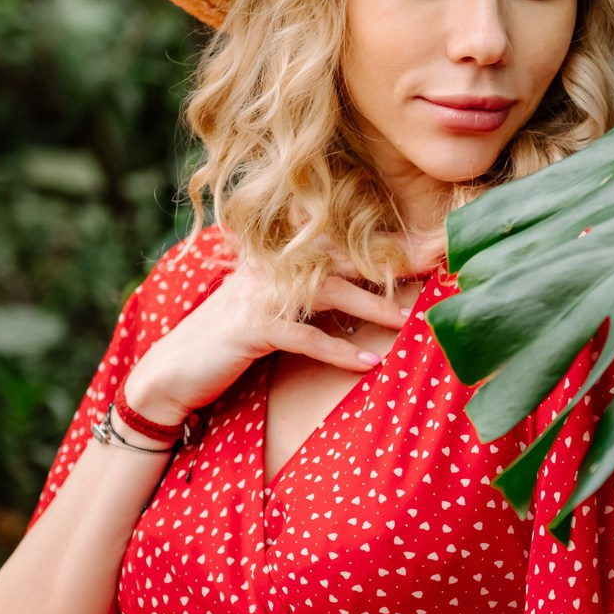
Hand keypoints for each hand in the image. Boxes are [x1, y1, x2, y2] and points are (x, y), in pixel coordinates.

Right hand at [121, 248, 417, 427]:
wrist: (174, 370)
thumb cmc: (233, 341)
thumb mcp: (277, 310)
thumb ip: (316, 295)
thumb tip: (374, 300)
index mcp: (282, 254)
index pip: (346, 243)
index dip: (392, 243)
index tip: (437, 244)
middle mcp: (273, 262)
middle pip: (346, 256)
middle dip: (395, 261)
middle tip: (440, 265)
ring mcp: (261, 290)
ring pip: (330, 291)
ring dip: (373, 307)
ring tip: (409, 322)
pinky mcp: (251, 325)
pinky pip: (305, 336)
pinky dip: (338, 350)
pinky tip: (368, 364)